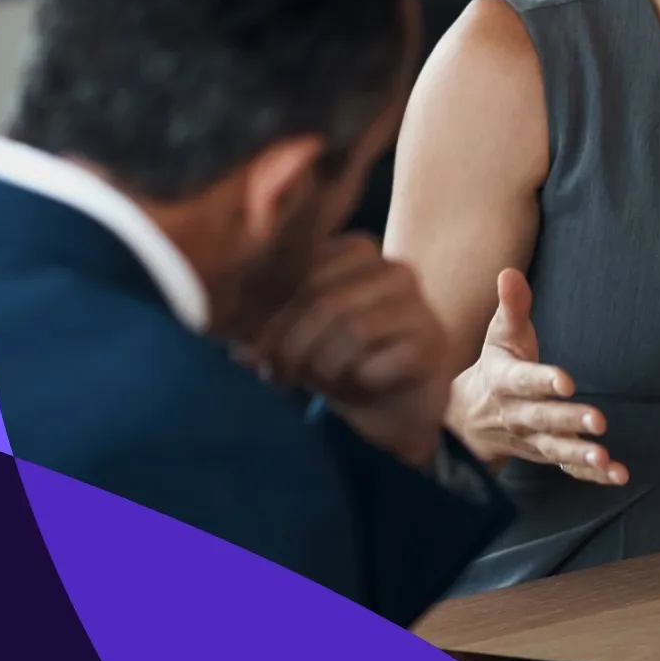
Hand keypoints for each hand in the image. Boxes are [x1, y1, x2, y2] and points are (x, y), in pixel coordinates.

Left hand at [242, 234, 451, 469]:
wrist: (395, 408)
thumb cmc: (340, 362)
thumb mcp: (295, 338)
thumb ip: (263, 327)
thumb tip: (228, 340)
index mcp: (355, 252)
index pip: (300, 270)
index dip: (269, 316)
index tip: (249, 353)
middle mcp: (392, 269)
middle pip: (322, 300)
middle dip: (290, 345)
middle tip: (275, 375)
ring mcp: (418, 304)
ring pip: (351, 330)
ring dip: (322, 367)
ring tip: (314, 383)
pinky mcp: (431, 344)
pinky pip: (378, 362)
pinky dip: (357, 382)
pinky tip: (358, 387)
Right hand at [449, 268, 627, 485]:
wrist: (468, 420)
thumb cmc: (494, 367)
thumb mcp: (499, 336)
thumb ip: (511, 306)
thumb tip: (510, 272)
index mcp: (505, 381)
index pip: (523, 381)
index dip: (543, 381)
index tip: (566, 381)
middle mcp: (517, 414)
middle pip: (543, 419)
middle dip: (569, 421)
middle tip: (598, 421)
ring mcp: (531, 440)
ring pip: (555, 450)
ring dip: (580, 455)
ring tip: (604, 458)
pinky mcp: (546, 455)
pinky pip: (568, 469)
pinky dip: (592, 475)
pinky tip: (617, 474)